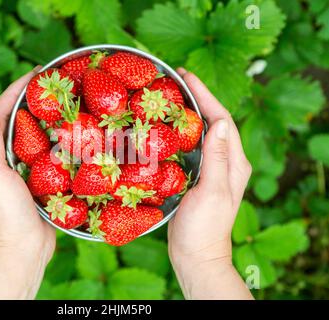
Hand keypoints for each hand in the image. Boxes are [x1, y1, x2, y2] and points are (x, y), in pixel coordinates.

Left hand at [0, 67, 55, 298]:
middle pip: (10, 120)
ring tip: (60, 101)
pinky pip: (38, 150)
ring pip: (25, 134)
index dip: (13, 92)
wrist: (24, 245)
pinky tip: (64, 129)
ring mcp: (11, 167)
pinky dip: (49, 137)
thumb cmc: (5, 211)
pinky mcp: (28, 177)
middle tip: (51, 85)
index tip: (34, 74)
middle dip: (28, 101)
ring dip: (40, 117)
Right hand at [168, 68, 252, 299]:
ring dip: (188, 113)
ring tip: (169, 97)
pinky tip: (164, 129)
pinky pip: (190, 147)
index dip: (205, 95)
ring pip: (201, 132)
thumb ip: (218, 158)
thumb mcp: (212, 191)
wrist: (195, 255)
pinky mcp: (196, 177)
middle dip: (197, 98)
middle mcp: (226, 162)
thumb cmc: (204, 228)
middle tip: (175, 80)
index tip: (187, 76)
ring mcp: (211, 170)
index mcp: (233, 163)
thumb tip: (223, 122)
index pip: (222, 119)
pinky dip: (179, 133)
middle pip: (213, 122)